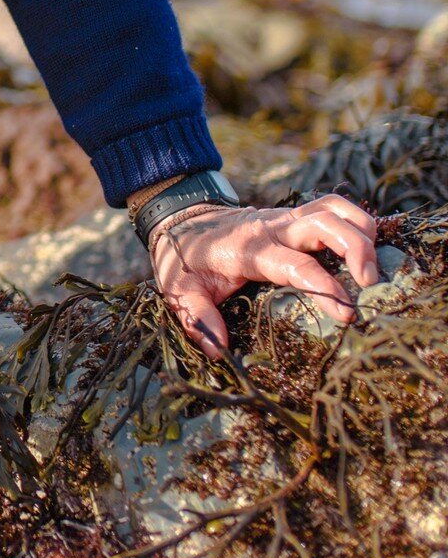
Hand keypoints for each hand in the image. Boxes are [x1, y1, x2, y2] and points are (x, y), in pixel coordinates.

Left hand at [149, 195, 378, 357]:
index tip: (347, 313)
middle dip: (355, 248)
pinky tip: (370, 247)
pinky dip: (355, 220)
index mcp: (248, 249)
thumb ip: (197, 316)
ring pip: (332, 209)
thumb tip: (218, 350)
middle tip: (372, 283)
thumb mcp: (179, 288)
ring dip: (361, 230)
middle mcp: (271, 228)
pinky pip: (331, 208)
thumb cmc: (185, 260)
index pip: (293, 264)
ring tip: (377, 265)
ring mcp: (284, 218)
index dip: (323, 286)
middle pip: (323, 224)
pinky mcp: (294, 216)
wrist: (181, 220)